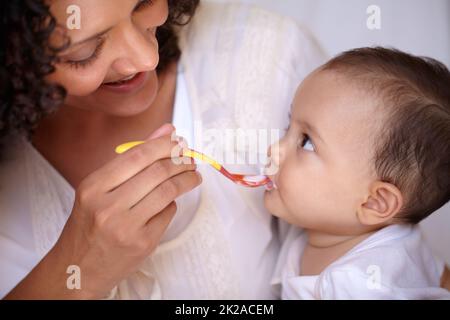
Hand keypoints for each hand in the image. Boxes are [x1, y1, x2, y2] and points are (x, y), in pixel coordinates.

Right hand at [8, 124, 200, 298]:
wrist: (78, 268)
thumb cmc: (89, 224)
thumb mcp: (99, 189)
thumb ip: (132, 159)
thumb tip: (166, 132)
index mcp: (93, 187)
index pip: (137, 155)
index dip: (164, 145)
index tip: (179, 142)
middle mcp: (107, 206)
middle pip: (157, 172)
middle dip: (181, 162)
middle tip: (190, 160)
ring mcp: (125, 227)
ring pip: (168, 192)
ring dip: (186, 180)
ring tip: (192, 176)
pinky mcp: (142, 243)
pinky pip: (168, 213)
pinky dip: (173, 203)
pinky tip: (172, 200)